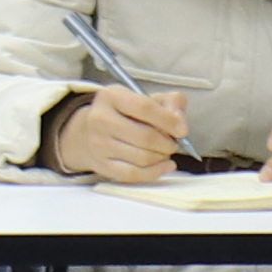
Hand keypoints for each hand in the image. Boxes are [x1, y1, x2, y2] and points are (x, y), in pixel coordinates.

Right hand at [48, 85, 190, 183]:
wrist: (88, 131)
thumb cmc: (124, 113)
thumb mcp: (145, 98)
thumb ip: (170, 102)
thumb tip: (180, 123)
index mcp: (111, 96)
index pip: (144, 108)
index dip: (168, 120)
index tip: (182, 130)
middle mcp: (100, 119)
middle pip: (145, 137)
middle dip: (167, 143)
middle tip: (173, 143)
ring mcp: (98, 145)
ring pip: (142, 157)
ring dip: (162, 157)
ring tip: (165, 151)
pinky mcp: (101, 165)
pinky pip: (133, 174)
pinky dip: (155, 172)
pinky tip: (165, 166)